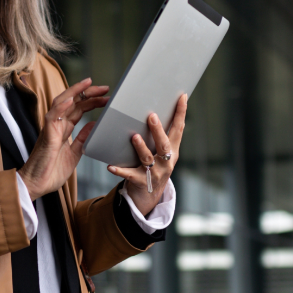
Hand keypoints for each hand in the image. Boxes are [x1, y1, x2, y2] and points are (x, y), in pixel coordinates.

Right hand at [18, 78, 108, 200]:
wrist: (36, 185)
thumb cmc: (51, 171)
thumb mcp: (74, 154)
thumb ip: (82, 139)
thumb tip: (93, 125)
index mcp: (63, 130)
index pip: (78, 109)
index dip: (91, 101)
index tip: (106, 97)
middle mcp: (57, 125)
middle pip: (73, 102)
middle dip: (88, 93)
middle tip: (105, 88)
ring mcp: (51, 128)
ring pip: (61, 103)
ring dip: (75, 92)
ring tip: (89, 84)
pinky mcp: (46, 135)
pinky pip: (52, 117)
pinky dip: (61, 107)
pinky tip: (71, 99)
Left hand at [107, 94, 186, 215]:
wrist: (150, 196)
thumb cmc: (154, 165)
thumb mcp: (161, 151)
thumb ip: (160, 134)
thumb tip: (153, 106)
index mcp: (172, 150)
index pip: (178, 129)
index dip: (181, 113)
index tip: (182, 96)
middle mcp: (166, 161)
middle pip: (164, 145)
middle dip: (158, 130)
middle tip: (151, 116)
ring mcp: (155, 173)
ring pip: (148, 159)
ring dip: (141, 147)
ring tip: (134, 137)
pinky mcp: (141, 182)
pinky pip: (129, 175)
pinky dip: (120, 170)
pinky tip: (110, 166)